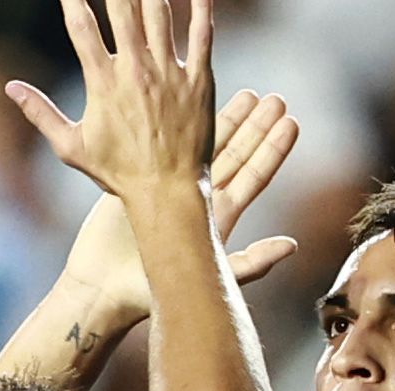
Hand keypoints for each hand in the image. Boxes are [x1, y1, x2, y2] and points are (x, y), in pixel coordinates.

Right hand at [9, 0, 222, 207]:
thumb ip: (41, 113)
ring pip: (159, 13)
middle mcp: (136, 71)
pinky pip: (201, 33)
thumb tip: (10, 88)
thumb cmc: (118, 172)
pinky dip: (200, 6)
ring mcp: (169, 72)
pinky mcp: (199, 78)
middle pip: (122, 9)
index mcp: (102, 83)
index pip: (81, 27)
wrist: (166, 191)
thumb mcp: (71, 147)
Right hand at [57, 90, 303, 327]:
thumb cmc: (149, 292)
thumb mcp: (207, 278)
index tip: (290, 122)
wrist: (103, 289)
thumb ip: (251, 263)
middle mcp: (196, 199)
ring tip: (245, 93)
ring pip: (203, 146)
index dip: (272, 150)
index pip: (253, 177)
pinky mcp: (140, 182)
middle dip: (255, 126)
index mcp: (216, 218)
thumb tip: (292, 246)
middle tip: (275, 98)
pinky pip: (165, 146)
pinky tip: (187, 103)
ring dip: (224, 120)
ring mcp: (168, 189)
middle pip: (234, 155)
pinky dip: (179, 124)